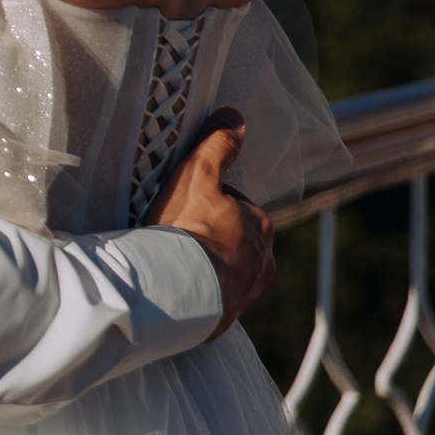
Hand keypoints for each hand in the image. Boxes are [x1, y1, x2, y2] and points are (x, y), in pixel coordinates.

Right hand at [142, 108, 274, 339]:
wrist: (176, 291)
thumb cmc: (188, 230)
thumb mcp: (197, 177)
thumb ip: (217, 146)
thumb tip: (234, 116)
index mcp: (260, 226)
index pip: (235, 207)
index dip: (207, 205)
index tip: (183, 209)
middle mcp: (263, 262)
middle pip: (233, 241)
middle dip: (211, 238)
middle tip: (174, 235)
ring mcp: (246, 293)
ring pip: (226, 271)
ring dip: (205, 267)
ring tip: (172, 263)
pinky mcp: (226, 318)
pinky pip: (212, 299)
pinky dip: (198, 293)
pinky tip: (175, 286)